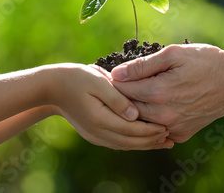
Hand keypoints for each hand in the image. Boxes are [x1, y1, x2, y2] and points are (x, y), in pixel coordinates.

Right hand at [44, 63, 172, 149]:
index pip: (131, 129)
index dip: (150, 130)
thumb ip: (117, 99)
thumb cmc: (76, 78)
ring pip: (124, 145)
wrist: (52, 87)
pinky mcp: (94, 134)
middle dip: (151, 141)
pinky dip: (133, 143)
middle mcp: (97, 132)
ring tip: (163, 142)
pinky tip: (143, 139)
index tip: (167, 127)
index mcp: (100, 119)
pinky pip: (117, 143)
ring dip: (144, 144)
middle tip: (171, 137)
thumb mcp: (98, 82)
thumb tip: (135, 115)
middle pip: (130, 142)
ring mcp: (95, 135)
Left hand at [111, 44, 223, 142]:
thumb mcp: (174, 54)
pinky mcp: (181, 134)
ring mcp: (173, 128)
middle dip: (119, 95)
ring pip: (140, 121)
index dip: (112, 80)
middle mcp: (163, 115)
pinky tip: (153, 105)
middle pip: (127, 108)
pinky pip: (157, 129)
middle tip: (115, 82)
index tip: (107, 72)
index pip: (121, 89)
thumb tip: (117, 73)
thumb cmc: (206, 62)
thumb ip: (143, 65)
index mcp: (159, 92)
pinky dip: (151, 119)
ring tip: (133, 92)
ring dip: (133, 109)